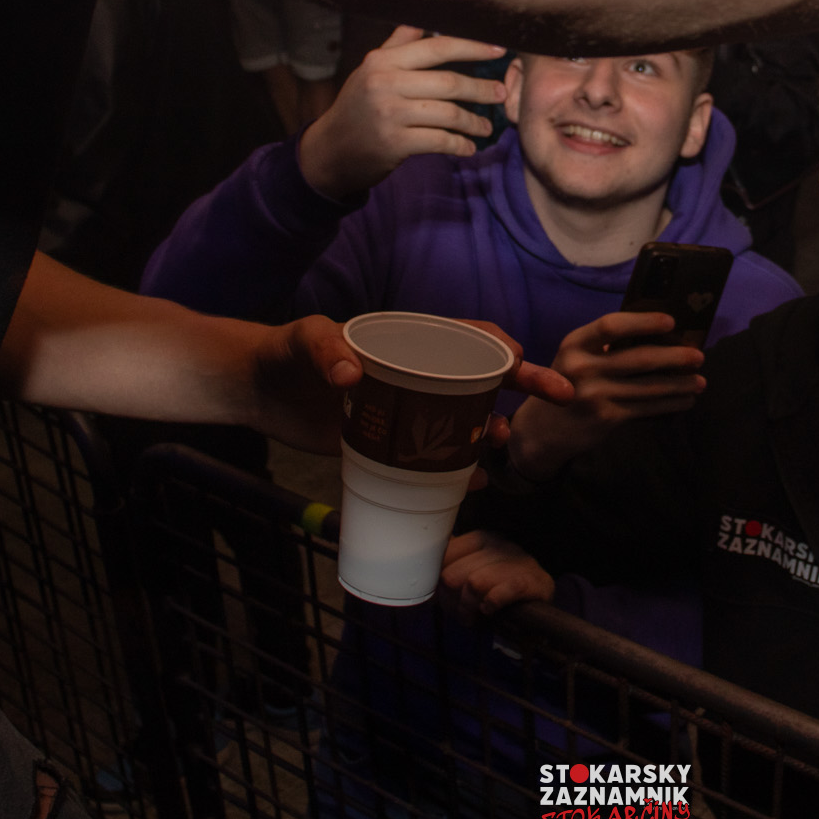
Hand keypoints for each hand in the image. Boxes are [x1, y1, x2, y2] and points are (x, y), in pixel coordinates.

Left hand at [242, 315, 571, 457]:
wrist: (258, 390)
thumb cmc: (285, 353)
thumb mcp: (304, 341)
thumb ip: (325, 349)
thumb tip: (351, 373)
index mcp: (406, 340)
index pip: (465, 336)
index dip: (500, 345)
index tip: (523, 360)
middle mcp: (416, 373)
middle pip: (480, 377)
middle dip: (525, 383)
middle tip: (561, 396)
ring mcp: (406, 409)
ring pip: (465, 418)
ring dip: (493, 427)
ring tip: (505, 443)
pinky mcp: (390, 442)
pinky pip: (435, 456)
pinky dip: (459, 468)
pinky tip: (475, 483)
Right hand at [296, 25, 507, 199]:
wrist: (331, 150)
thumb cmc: (358, 106)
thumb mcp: (371, 70)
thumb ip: (398, 44)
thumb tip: (424, 18)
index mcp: (383, 61)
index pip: (437, 47)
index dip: (473, 47)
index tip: (501, 49)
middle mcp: (385, 83)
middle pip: (448, 82)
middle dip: (480, 88)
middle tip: (501, 93)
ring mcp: (390, 114)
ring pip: (448, 114)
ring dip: (473, 122)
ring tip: (486, 127)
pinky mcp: (395, 143)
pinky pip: (440, 141)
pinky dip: (460, 145)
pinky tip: (468, 148)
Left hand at [439, 531, 554, 618]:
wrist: (540, 606)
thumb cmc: (500, 589)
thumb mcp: (474, 572)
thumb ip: (451, 565)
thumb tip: (424, 565)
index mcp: (483, 539)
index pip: (447, 554)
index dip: (440, 581)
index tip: (445, 595)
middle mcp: (500, 545)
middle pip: (455, 573)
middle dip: (453, 599)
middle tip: (460, 612)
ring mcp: (519, 561)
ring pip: (475, 583)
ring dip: (469, 608)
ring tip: (472, 617)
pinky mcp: (533, 582)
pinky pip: (500, 593)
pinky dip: (490, 605)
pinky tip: (490, 610)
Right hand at [506, 311, 704, 478]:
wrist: (544, 429)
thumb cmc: (569, 383)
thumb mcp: (576, 357)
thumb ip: (606, 346)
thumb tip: (660, 335)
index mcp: (575, 344)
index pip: (611, 325)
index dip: (644, 322)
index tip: (672, 321)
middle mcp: (582, 367)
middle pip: (639, 358)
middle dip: (675, 357)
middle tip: (699, 356)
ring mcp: (594, 395)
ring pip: (649, 387)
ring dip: (680, 384)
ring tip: (701, 381)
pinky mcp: (606, 417)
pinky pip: (647, 408)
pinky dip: (671, 404)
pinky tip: (686, 400)